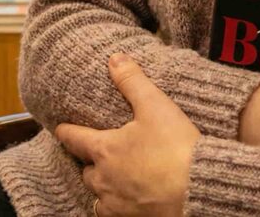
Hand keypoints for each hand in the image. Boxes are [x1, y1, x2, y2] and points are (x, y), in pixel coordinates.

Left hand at [56, 54, 199, 216]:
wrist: (199, 189)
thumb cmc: (176, 148)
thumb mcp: (155, 106)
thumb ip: (133, 81)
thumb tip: (114, 59)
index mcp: (105, 149)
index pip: (74, 138)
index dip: (65, 131)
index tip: (59, 128)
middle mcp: (104, 179)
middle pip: (86, 169)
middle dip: (90, 161)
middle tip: (97, 153)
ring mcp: (116, 202)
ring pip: (97, 194)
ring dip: (101, 184)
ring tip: (111, 177)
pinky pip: (112, 213)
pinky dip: (115, 205)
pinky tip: (125, 200)